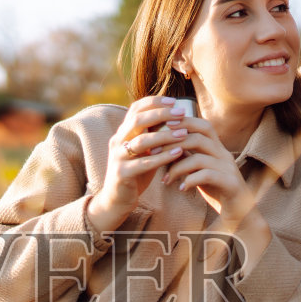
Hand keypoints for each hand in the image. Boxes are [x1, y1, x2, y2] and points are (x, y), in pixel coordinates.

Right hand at [88, 96, 188, 233]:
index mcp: (122, 133)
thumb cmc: (135, 173)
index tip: (174, 101)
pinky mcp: (122, 174)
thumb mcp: (145, 152)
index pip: (135, 109)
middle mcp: (117, 141)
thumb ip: (154, 136)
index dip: (154, 102)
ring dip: (164, 136)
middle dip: (161, 114)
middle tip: (181, 113)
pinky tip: (178, 153)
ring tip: (184, 133)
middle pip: (137, 120)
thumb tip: (176, 118)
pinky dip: (162, 157)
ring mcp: (118, 157)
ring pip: (141, 141)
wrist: (116, 200)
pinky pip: (144, 163)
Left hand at [160, 113, 271, 261]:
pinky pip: (207, 176)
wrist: (239, 211)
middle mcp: (224, 154)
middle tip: (154, 153)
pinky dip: (190, 181)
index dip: (184, 122)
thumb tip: (165, 145)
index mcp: (218, 148)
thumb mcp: (199, 170)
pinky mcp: (230, 183)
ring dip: (177, 167)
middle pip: (199, 137)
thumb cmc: (216, 188)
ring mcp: (228, 168)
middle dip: (173, 143)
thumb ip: (187, 156)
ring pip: (199, 158)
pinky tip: (181, 188)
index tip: (163, 126)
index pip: (203, 126)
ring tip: (166, 179)